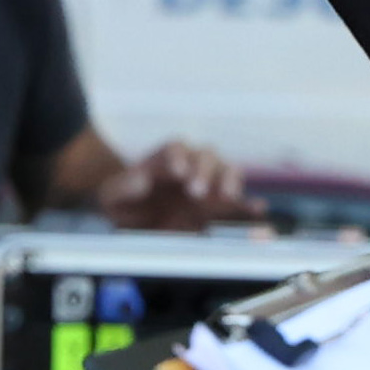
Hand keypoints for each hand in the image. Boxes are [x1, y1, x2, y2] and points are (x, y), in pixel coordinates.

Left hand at [97, 140, 257, 230]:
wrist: (134, 222)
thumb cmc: (123, 202)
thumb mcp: (112, 195)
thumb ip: (124, 185)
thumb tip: (140, 178)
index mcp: (165, 158)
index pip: (175, 147)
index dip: (178, 155)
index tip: (176, 171)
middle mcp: (192, 166)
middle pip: (206, 155)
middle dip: (204, 170)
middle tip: (195, 191)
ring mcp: (209, 184)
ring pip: (227, 172)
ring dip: (229, 181)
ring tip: (227, 196)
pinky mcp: (218, 207)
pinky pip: (238, 203)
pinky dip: (248, 205)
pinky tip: (257, 210)